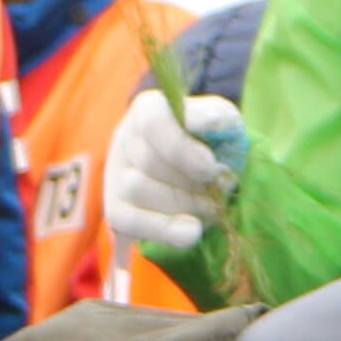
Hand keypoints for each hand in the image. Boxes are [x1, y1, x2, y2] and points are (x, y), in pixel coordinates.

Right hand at [103, 89, 238, 254]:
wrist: (206, 173)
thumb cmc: (214, 144)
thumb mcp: (224, 123)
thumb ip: (219, 119)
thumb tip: (210, 120)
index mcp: (149, 109)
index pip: (153, 123)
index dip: (182, 148)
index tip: (210, 167)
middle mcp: (125, 137)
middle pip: (149, 162)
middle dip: (192, 182)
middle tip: (223, 189)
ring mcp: (116, 173)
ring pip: (137, 190)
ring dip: (183, 204)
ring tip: (212, 206)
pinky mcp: (116, 206)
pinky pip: (126, 221)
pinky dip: (162, 229)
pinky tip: (191, 231)